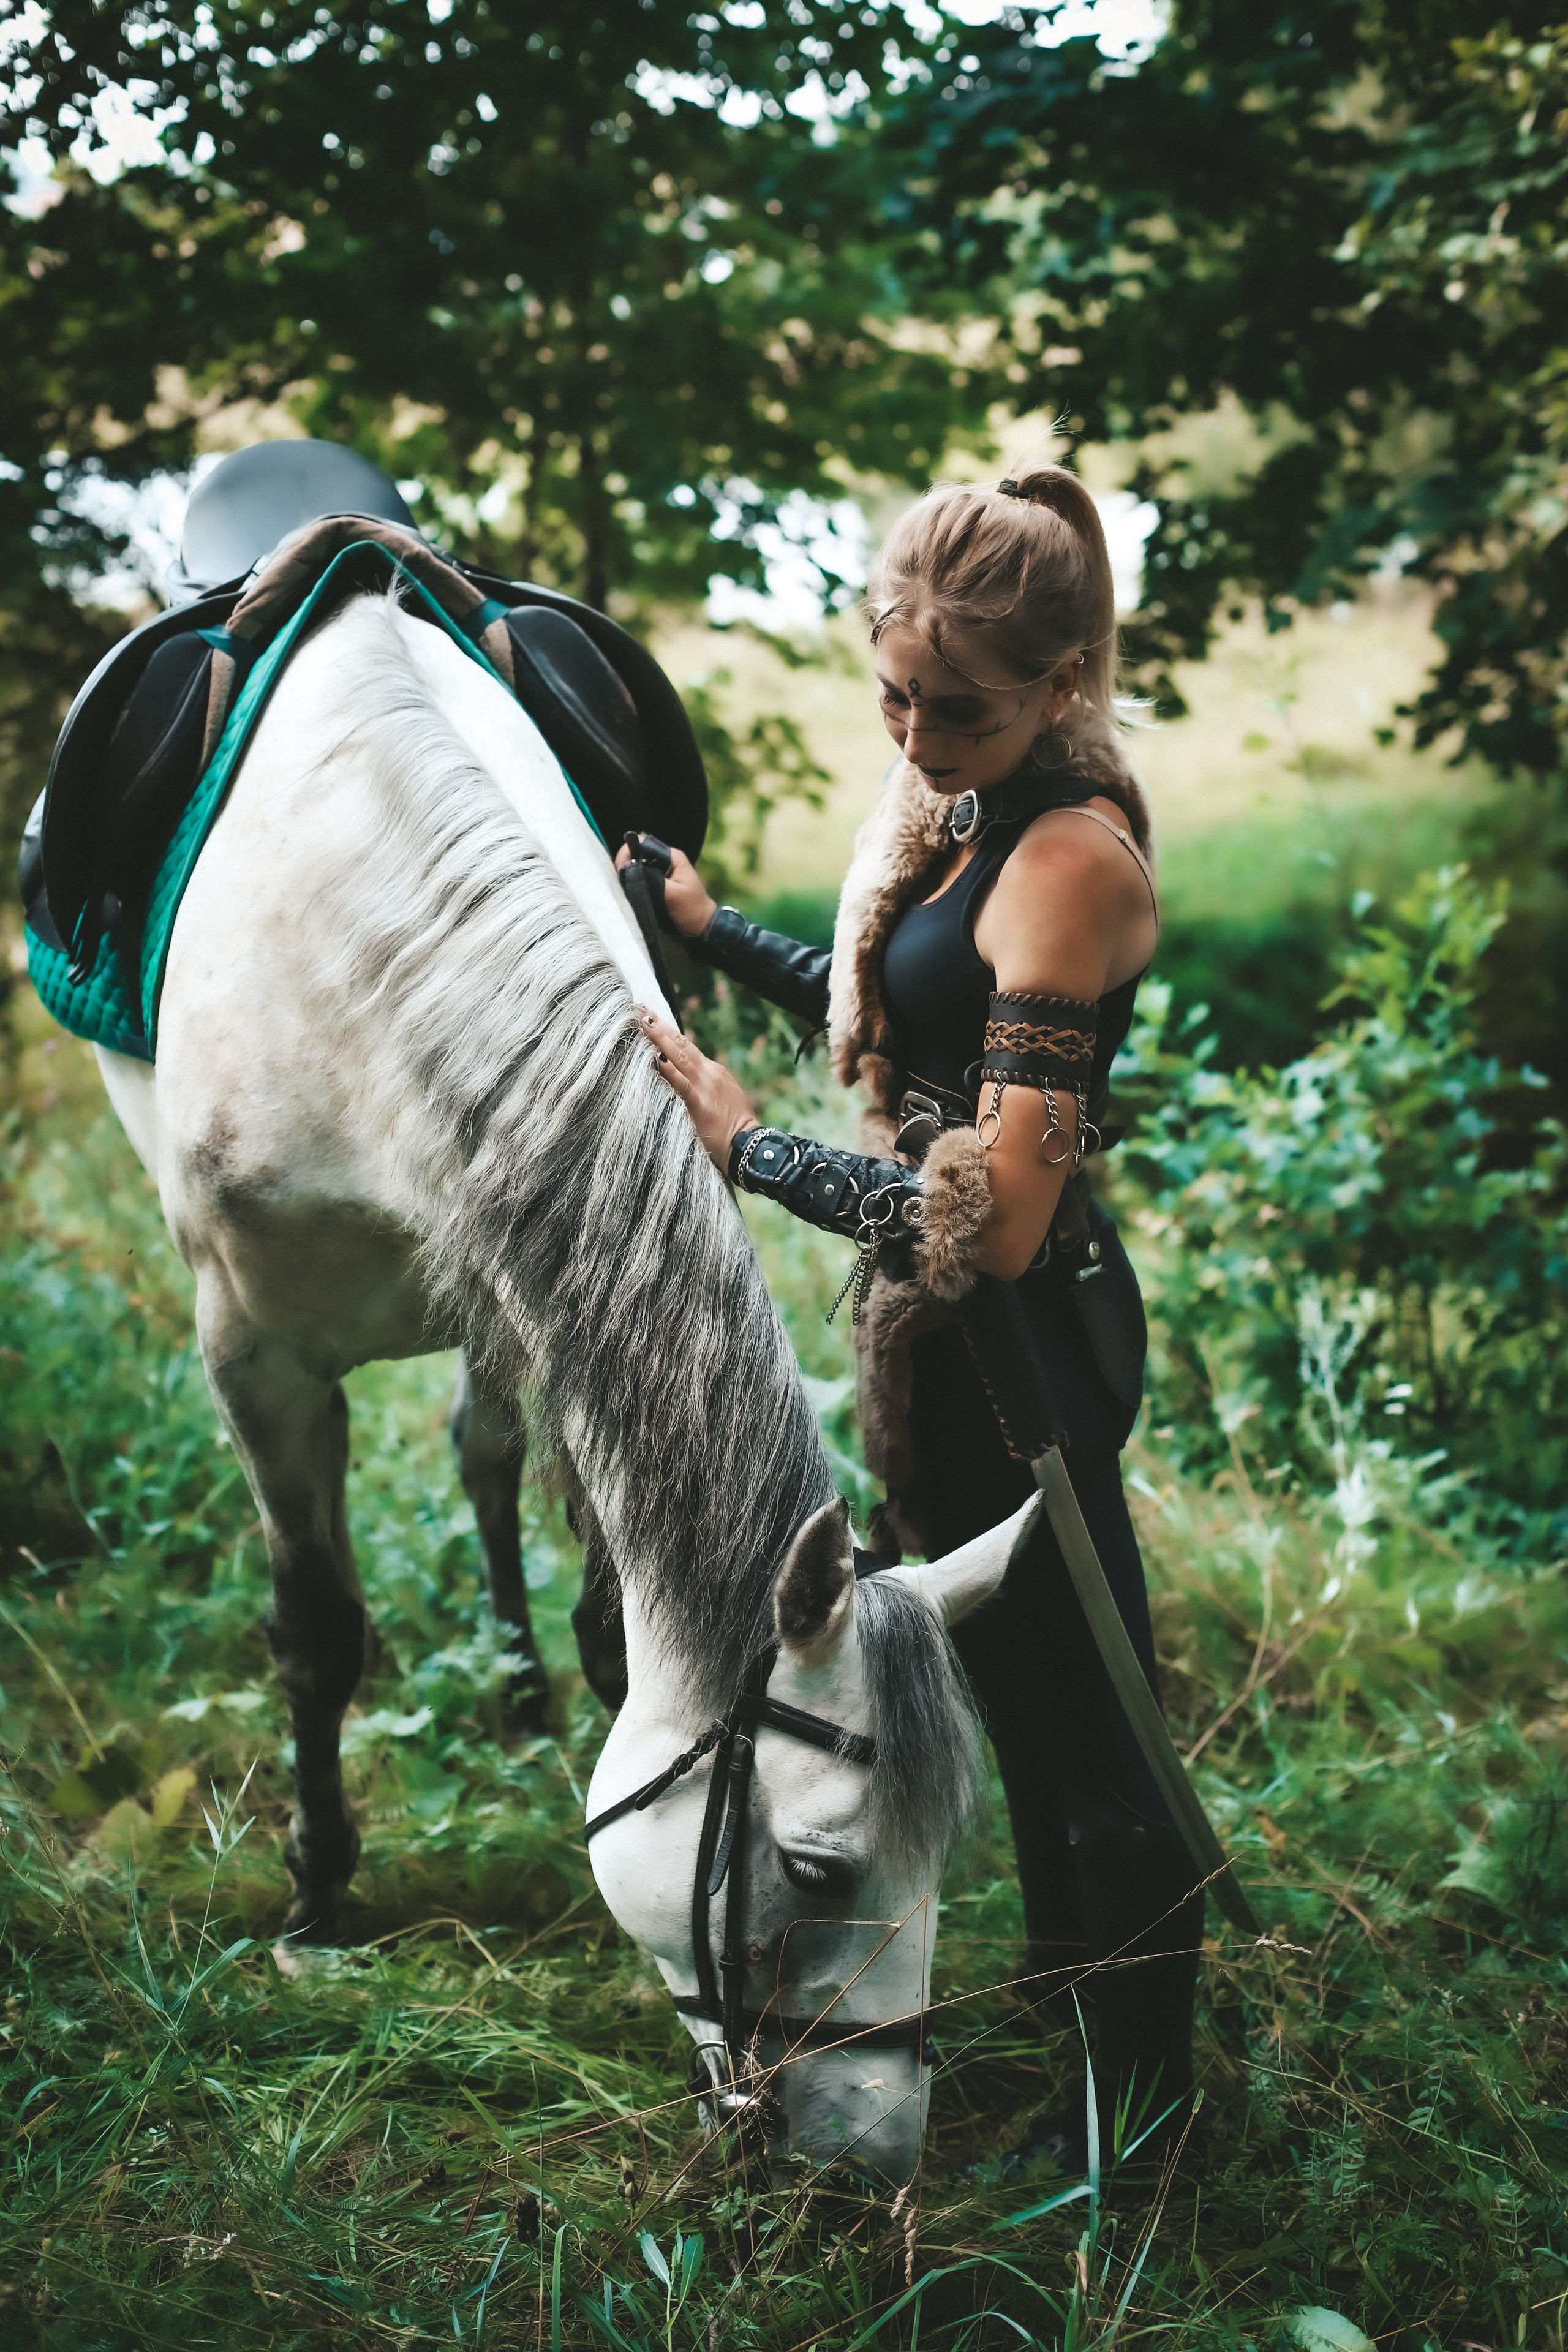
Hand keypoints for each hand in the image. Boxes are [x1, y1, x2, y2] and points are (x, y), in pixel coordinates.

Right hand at [615, 838, 717, 940]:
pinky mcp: (658, 882)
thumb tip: (630, 869)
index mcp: (672, 857)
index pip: (643, 843)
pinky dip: (634, 884)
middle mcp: (666, 860)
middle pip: (638, 853)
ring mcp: (662, 871)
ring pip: (637, 866)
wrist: (702, 926)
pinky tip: (631, 893)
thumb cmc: (692, 910)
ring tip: (625, 888)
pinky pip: (641, 877)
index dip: (628, 852)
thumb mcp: (672, 894)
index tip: (621, 869)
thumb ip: (652, 880)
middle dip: (626, 865)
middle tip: (621, 881)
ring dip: (629, 875)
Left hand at [638, 1005, 758, 1172]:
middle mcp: (708, 1073)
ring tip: (644, 1022)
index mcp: (713, 1071)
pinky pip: (682, 1084)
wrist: (749, 1146)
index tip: (651, 1017)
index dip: (668, 1031)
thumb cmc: (733, 1128)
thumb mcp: (721, 1097)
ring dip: (660, 1038)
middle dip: (660, 1026)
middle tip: (641, 1010)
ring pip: (680, 1057)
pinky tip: (656, 1058)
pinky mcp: (699, 1104)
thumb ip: (703, 1085)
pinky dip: (669, 1070)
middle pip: (681, 1044)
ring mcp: (705, 1086)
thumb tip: (682, 1078)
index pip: (686, 1047)